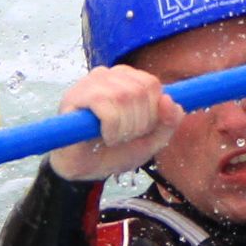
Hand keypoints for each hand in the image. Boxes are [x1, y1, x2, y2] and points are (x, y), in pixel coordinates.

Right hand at [48, 67, 184, 182]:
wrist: (83, 170)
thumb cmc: (114, 151)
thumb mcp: (150, 140)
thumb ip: (168, 122)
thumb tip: (170, 101)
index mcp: (127, 79)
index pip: (152, 84)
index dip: (152, 113)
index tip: (139, 130)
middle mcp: (109, 75)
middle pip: (140, 90)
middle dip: (139, 123)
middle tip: (124, 137)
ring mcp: (90, 83)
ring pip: (124, 97)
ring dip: (125, 129)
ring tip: (113, 138)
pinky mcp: (75, 96)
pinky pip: (107, 109)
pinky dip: (112, 130)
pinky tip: (103, 136)